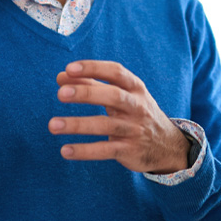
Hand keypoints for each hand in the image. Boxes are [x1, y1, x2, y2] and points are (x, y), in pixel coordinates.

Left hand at [48, 60, 190, 173]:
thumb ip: (92, 85)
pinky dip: (85, 151)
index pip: (115, 72)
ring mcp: (134, 129)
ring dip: (77, 124)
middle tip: (60, 94)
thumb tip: (61, 77)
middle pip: (113, 96)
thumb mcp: (121, 96)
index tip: (69, 69)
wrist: (167, 145)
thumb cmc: (135, 113)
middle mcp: (137, 106)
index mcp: (135, 88)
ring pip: (105, 125)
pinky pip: (105, 150)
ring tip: (52, 125)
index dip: (93, 69)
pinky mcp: (129, 150)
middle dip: (86, 93)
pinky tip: (65, 150)